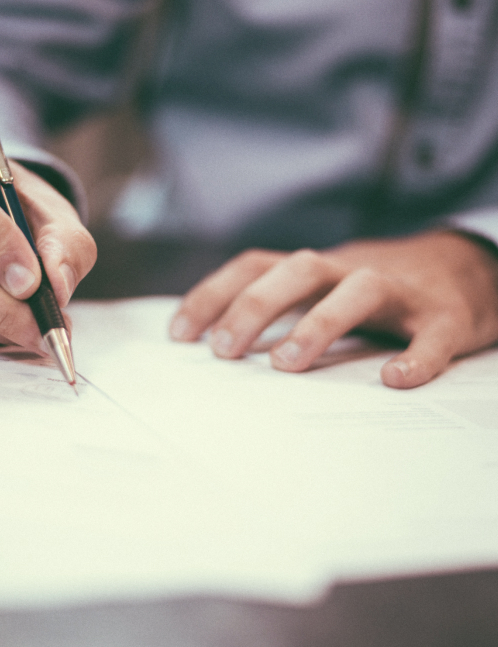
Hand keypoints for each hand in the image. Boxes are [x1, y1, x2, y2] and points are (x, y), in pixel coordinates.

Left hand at [169, 231, 497, 387]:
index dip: (213, 294)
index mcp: (317, 268)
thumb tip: (217, 344)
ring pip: (359, 290)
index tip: (179, 334)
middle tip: (223, 351)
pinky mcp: (446, 316)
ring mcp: (400, 291)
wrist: (466, 267)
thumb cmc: (377, 290)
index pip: (255, 266)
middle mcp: (351, 270)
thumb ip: (282, 307)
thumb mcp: (323, 288)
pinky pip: (432, 334)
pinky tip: (395, 380)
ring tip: (285, 364)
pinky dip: (416, 356)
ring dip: (318, 323)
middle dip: (255, 306)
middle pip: (298, 269)